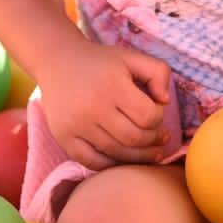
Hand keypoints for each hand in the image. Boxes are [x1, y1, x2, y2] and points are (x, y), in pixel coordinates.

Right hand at [37, 41, 172, 170]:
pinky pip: (92, 162)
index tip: (157, 112)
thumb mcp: (132, 57)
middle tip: (161, 137)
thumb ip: (158, 72)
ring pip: (116, 153)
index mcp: (112, 85)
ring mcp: (76, 125)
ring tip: (151, 152)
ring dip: (139, 156)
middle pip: (134, 138)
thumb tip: (165, 102)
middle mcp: (92, 107)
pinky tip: (124, 157)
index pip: (147, 116)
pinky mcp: (63, 137)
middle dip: (153, 141)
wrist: (57, 61)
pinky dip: (111, 164)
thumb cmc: (101, 62)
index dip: (159, 118)